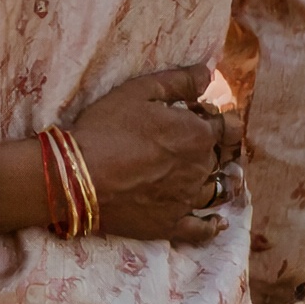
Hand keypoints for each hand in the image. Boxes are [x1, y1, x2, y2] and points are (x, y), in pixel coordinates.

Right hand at [66, 65, 242, 245]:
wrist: (78, 177)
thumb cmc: (106, 129)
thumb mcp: (138, 91)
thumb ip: (178, 81)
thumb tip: (208, 74)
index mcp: (197, 134)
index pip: (226, 126)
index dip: (216, 119)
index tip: (203, 116)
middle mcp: (200, 168)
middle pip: (220, 157)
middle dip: (214, 148)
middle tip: (197, 143)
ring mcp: (187, 199)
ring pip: (217, 191)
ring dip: (221, 182)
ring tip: (220, 179)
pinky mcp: (171, 225)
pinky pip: (201, 229)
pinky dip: (212, 226)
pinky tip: (217, 221)